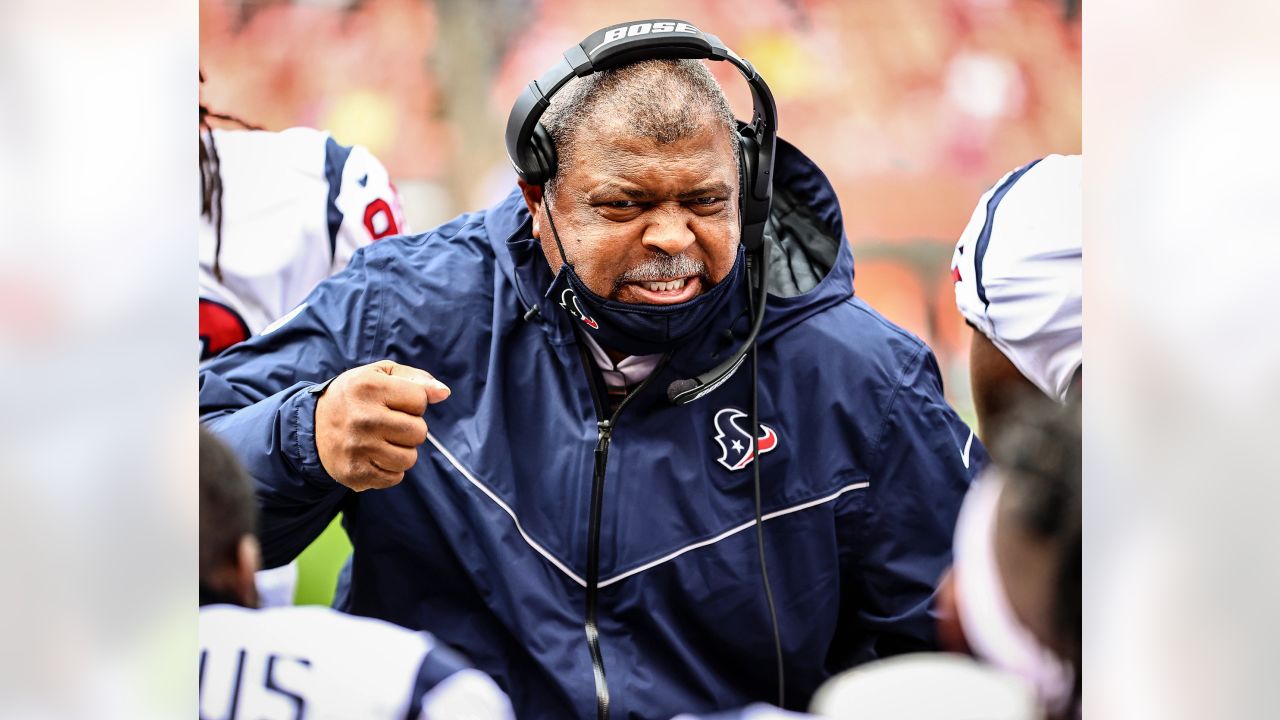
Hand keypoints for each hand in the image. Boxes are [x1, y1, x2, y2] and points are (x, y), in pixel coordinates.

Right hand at [314, 360, 450, 490]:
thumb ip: (416, 379)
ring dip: (402, 451)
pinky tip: (373, 456)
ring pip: (409, 458)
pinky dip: (389, 470)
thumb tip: (444, 393)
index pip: (420, 400)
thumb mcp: (380, 375)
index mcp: (369, 387)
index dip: (413, 403)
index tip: (394, 403)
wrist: (311, 425)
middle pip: (419, 432)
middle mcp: (363, 418)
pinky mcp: (354, 473)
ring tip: (383, 441)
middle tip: (389, 424)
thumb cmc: (356, 396)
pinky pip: (394, 477)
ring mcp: (358, 448)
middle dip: (410, 428)